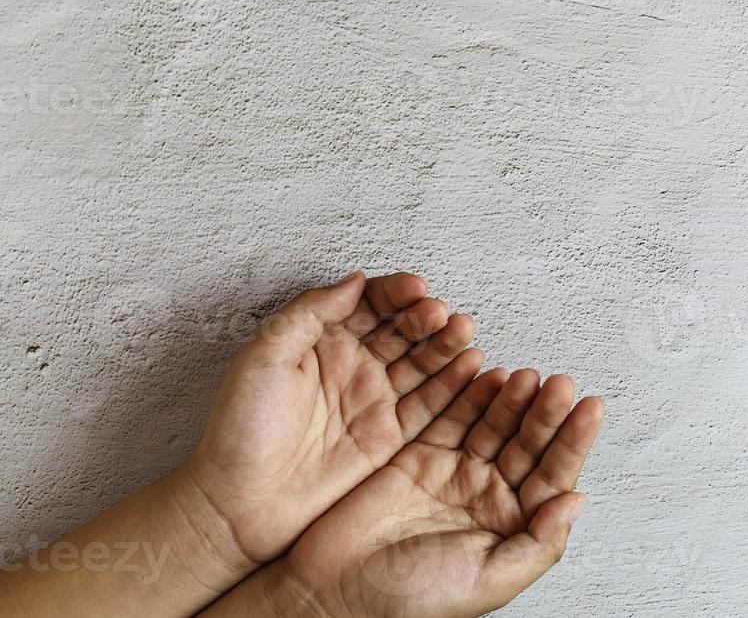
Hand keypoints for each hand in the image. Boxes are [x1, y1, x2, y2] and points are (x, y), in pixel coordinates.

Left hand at [179, 271, 483, 564]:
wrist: (238, 504)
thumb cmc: (240, 430)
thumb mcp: (263, 356)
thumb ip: (309, 313)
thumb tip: (355, 280)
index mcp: (322, 341)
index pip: (369, 304)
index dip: (395, 293)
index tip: (415, 288)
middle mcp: (354, 366)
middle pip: (402, 330)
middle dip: (426, 317)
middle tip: (439, 314)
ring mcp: (375, 401)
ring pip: (422, 363)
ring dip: (446, 344)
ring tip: (464, 330)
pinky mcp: (390, 437)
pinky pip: (429, 405)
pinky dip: (453, 384)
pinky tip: (471, 365)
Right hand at [263, 367, 603, 617]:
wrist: (334, 593)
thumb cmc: (409, 603)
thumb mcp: (486, 581)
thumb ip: (538, 545)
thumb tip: (576, 502)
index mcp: (512, 525)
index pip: (553, 475)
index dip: (572, 441)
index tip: (590, 409)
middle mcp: (489, 496)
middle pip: (528, 443)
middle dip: (545, 412)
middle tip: (559, 384)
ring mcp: (455, 472)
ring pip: (494, 424)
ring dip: (512, 399)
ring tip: (524, 376)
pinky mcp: (421, 456)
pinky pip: (452, 417)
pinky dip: (469, 395)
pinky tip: (486, 375)